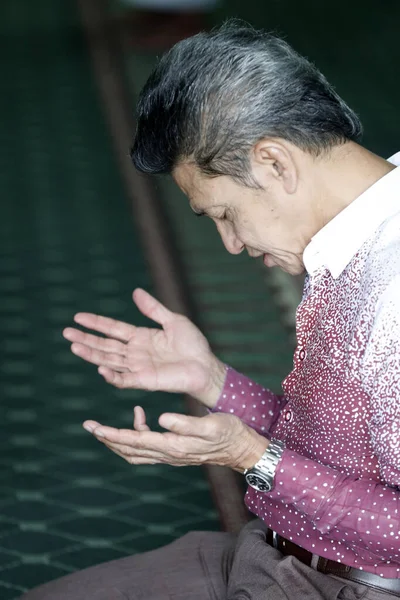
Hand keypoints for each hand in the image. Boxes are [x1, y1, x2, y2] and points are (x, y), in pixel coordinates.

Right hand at [63, 288, 225, 408]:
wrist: (206, 366)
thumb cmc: (193, 345)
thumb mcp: (173, 320)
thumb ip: (153, 309)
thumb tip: (135, 292)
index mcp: (141, 337)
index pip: (113, 329)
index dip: (96, 323)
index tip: (78, 317)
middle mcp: (135, 352)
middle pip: (105, 345)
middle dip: (86, 339)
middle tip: (66, 333)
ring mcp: (138, 367)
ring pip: (109, 360)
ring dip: (91, 355)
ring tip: (74, 346)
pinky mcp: (145, 381)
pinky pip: (124, 379)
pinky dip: (111, 375)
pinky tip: (99, 368)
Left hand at [83, 408, 268, 471]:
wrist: (241, 449)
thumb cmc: (229, 434)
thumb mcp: (210, 424)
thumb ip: (185, 423)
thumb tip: (160, 418)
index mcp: (173, 446)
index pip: (135, 441)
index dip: (113, 434)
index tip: (95, 427)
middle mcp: (168, 454)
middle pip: (128, 451)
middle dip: (107, 439)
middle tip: (89, 426)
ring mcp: (170, 455)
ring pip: (135, 452)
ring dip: (117, 440)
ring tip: (105, 425)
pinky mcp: (174, 450)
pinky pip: (147, 446)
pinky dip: (136, 432)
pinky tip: (141, 415)